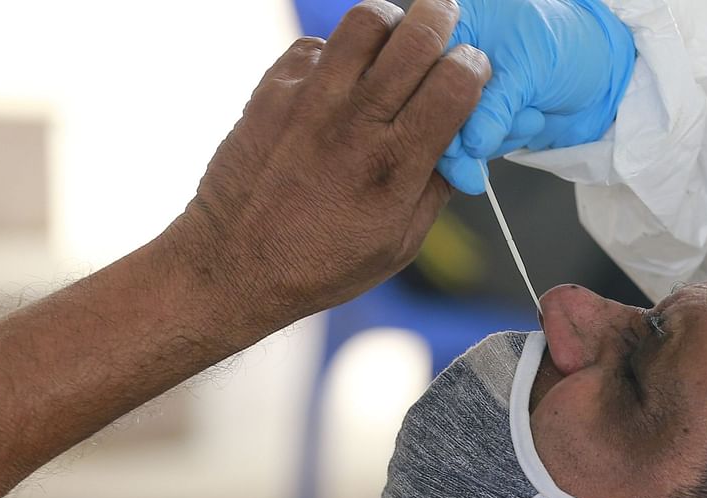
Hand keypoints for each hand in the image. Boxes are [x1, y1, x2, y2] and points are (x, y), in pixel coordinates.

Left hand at [182, 0, 488, 329]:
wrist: (232, 265)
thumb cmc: (317, 263)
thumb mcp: (399, 243)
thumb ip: (436, 187)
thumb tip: (462, 143)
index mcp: (394, 165)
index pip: (455, 82)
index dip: (474, 66)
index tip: (470, 71)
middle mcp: (353, 124)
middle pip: (417, 36)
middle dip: (442, 22)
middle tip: (443, 30)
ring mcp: (308, 101)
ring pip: (366, 20)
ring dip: (391, 23)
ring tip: (393, 44)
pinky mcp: (273, 90)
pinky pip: (317, 44)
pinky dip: (338, 53)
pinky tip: (340, 82)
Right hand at [435, 0, 635, 193]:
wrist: (607, 74)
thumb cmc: (569, 45)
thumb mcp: (529, 68)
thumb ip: (495, 106)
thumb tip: (470, 144)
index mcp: (454, 22)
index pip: (423, 69)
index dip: (437, 102)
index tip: (458, 130)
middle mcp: (451, 55)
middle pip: (430, 106)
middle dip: (469, 127)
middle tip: (496, 131)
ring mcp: (465, 90)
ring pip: (453, 131)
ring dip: (495, 134)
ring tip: (529, 112)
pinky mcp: (480, 118)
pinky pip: (474, 145)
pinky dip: (503, 141)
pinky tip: (530, 119)